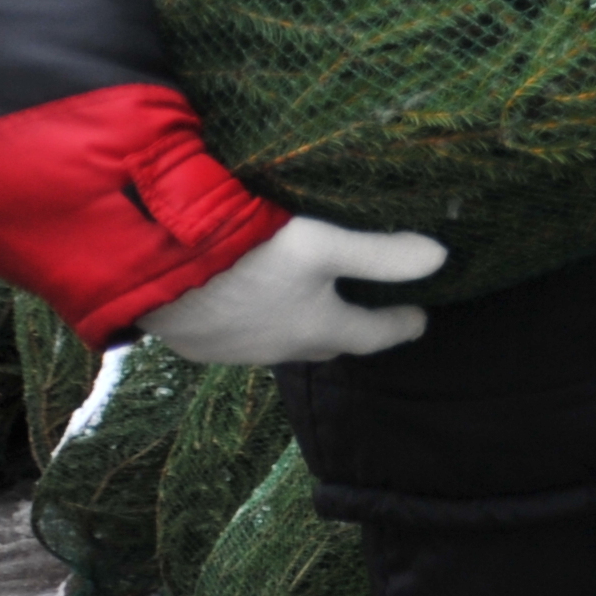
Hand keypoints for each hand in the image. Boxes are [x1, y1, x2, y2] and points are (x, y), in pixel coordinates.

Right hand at [141, 215, 447, 366]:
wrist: (155, 270)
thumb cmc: (246, 255)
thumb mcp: (319, 244)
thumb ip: (379, 254)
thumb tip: (440, 259)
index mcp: (319, 329)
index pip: (374, 334)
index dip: (400, 325)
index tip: (420, 319)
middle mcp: (282, 349)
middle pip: (328, 344)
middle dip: (350, 331)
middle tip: (366, 313)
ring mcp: (236, 351)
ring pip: (281, 344)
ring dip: (298, 328)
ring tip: (306, 307)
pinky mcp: (197, 344)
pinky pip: (238, 339)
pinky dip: (253, 325)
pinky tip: (244, 306)